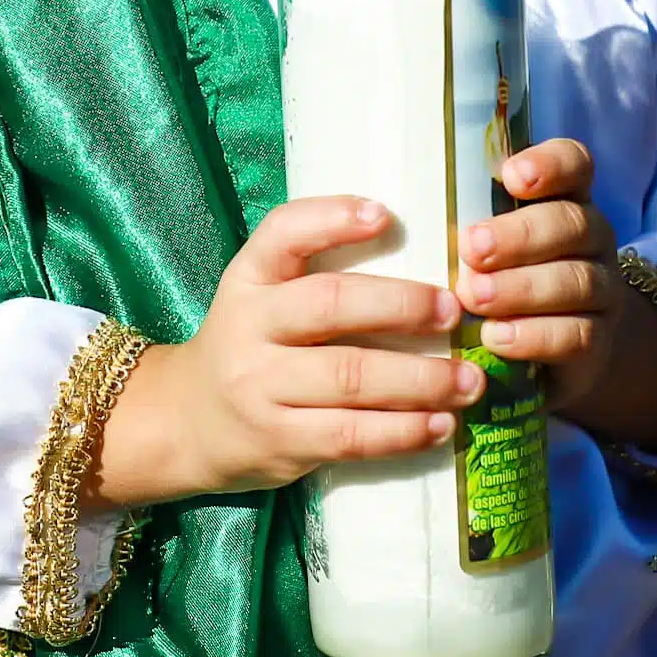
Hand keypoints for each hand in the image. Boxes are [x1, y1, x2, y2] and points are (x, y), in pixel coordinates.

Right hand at [86, 198, 480, 511]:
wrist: (187, 421)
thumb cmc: (251, 346)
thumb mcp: (262, 296)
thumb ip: (317, 274)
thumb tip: (424, 258)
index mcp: (249, 279)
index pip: (281, 234)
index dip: (332, 218)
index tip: (384, 214)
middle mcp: (248, 326)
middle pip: (330, 304)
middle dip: (402, 305)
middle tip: (455, 310)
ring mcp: (260, 387)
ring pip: (351, 377)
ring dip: (422, 379)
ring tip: (469, 380)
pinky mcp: (280, 441)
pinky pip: (350, 436)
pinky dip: (403, 431)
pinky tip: (441, 424)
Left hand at [454, 138, 626, 416]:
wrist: (558, 351)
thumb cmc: (499, 276)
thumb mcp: (484, 240)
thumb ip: (455, 217)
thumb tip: (369, 205)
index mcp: (564, 199)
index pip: (574, 164)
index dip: (549, 165)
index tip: (510, 176)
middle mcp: (590, 237)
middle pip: (572, 223)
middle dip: (519, 234)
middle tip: (471, 247)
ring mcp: (601, 290)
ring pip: (576, 280)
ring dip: (521, 287)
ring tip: (473, 296)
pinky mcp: (596, 342)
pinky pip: (577, 335)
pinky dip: (534, 336)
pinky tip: (496, 338)